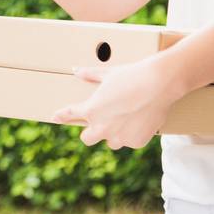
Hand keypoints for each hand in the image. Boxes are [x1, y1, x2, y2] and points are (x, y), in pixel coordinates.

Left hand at [50, 58, 185, 149]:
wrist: (158, 84)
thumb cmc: (131, 75)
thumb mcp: (108, 74)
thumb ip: (90, 75)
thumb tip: (76, 70)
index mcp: (91, 110)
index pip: (70, 114)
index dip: (61, 116)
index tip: (55, 118)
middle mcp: (102, 127)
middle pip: (87, 139)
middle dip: (90, 132)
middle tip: (97, 124)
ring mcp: (119, 137)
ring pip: (111, 142)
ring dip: (113, 135)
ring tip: (124, 122)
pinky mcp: (136, 142)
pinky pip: (130, 142)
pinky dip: (132, 135)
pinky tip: (140, 122)